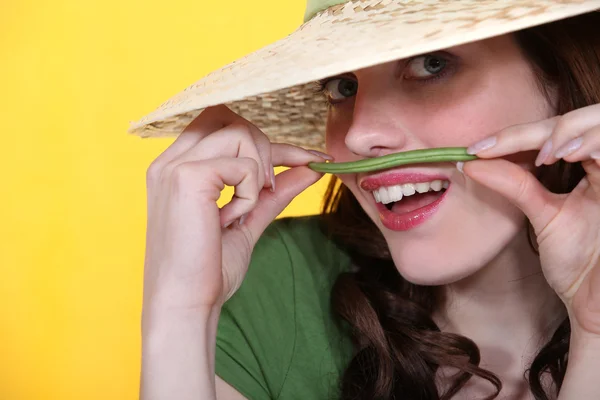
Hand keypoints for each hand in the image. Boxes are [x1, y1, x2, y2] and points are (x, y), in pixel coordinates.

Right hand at [142, 105, 326, 320]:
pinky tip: (232, 218)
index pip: (225, 128)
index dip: (267, 141)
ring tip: (244, 209)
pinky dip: (250, 191)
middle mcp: (170, 160)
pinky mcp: (187, 177)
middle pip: (230, 117)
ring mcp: (175, 166)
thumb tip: (308, 169)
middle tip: (269, 187)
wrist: (185, 304)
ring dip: (258, 170)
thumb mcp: (248, 220)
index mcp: (177, 167)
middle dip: (265, 145)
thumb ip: (274, 192)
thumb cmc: (208, 268)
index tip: (309, 159)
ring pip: (240, 133)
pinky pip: (243, 165)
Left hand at [463, 103, 599, 335]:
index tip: (475, 150)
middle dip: (547, 127)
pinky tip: (569, 154)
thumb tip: (469, 163)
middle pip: (585, 119)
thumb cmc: (580, 263)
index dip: (515, 135)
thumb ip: (515, 185)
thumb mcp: (543, 215)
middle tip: (506, 148)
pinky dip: (596, 145)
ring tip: (543, 154)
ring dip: (572, 132)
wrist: (598, 302)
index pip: (556, 134)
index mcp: (592, 169)